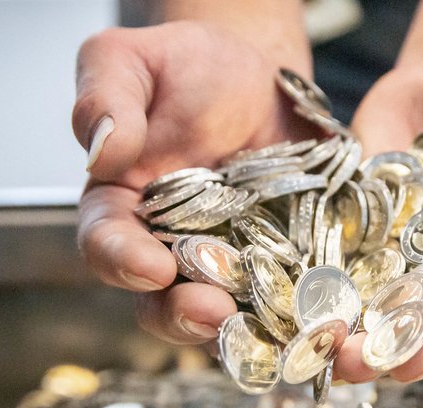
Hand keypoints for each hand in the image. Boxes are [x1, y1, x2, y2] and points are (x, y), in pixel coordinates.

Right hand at [73, 21, 309, 343]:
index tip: (150, 266)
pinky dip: (300, 321)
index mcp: (120, 208)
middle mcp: (167, 251)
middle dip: (182, 314)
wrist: (258, 79)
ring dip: (244, 332)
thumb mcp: (133, 61)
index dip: (123, 260)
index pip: (106, 244)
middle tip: (211, 311)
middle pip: (160, 302)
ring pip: (223, 320)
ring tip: (269, 327)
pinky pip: (284, 309)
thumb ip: (107, 97)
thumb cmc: (187, 68)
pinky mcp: (277, 274)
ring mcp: (225, 270)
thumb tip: (102, 149)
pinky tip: (320, 320)